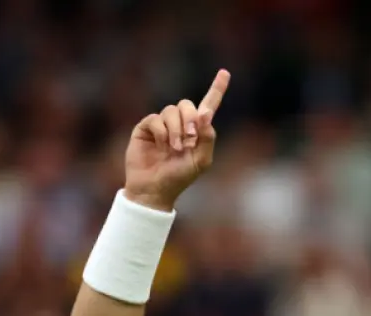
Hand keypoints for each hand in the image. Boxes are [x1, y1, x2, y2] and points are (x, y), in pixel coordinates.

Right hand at [124, 69, 230, 211]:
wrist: (155, 188)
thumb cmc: (180, 177)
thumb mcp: (201, 161)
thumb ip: (207, 138)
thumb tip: (206, 113)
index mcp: (197, 130)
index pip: (208, 105)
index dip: (217, 89)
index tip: (225, 72)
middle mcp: (180, 123)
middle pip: (188, 104)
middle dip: (191, 120)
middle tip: (189, 139)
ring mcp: (162, 124)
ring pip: (171, 111)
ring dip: (176, 130)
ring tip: (175, 149)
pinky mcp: (145, 127)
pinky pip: (155, 119)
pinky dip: (162, 132)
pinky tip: (161, 146)